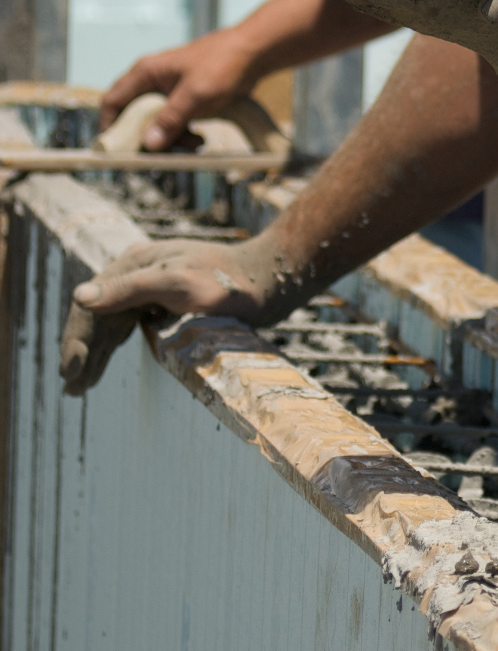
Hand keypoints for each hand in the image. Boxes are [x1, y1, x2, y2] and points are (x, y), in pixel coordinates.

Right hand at [60, 238, 298, 394]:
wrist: (271, 279)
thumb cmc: (228, 281)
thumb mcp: (178, 284)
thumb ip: (131, 289)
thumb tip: (80, 298)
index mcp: (135, 265)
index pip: (92, 305)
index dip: (78, 339)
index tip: (71, 373)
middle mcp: (139, 274)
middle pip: (99, 316)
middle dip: (82, 352)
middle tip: (72, 389)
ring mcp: (154, 289)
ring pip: (113, 324)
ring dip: (96, 353)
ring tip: (79, 387)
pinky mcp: (169, 303)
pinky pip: (130, 326)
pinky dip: (115, 346)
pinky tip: (105, 361)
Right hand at [100, 31, 259, 150]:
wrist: (253, 53)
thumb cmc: (222, 65)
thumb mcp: (195, 95)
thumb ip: (171, 119)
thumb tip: (150, 144)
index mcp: (146, 73)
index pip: (113, 100)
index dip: (110, 124)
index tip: (117, 149)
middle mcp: (153, 80)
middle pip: (136, 115)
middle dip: (149, 136)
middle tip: (163, 153)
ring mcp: (170, 88)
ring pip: (158, 120)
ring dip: (171, 136)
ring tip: (193, 145)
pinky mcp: (186, 96)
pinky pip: (176, 119)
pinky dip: (184, 131)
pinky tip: (199, 140)